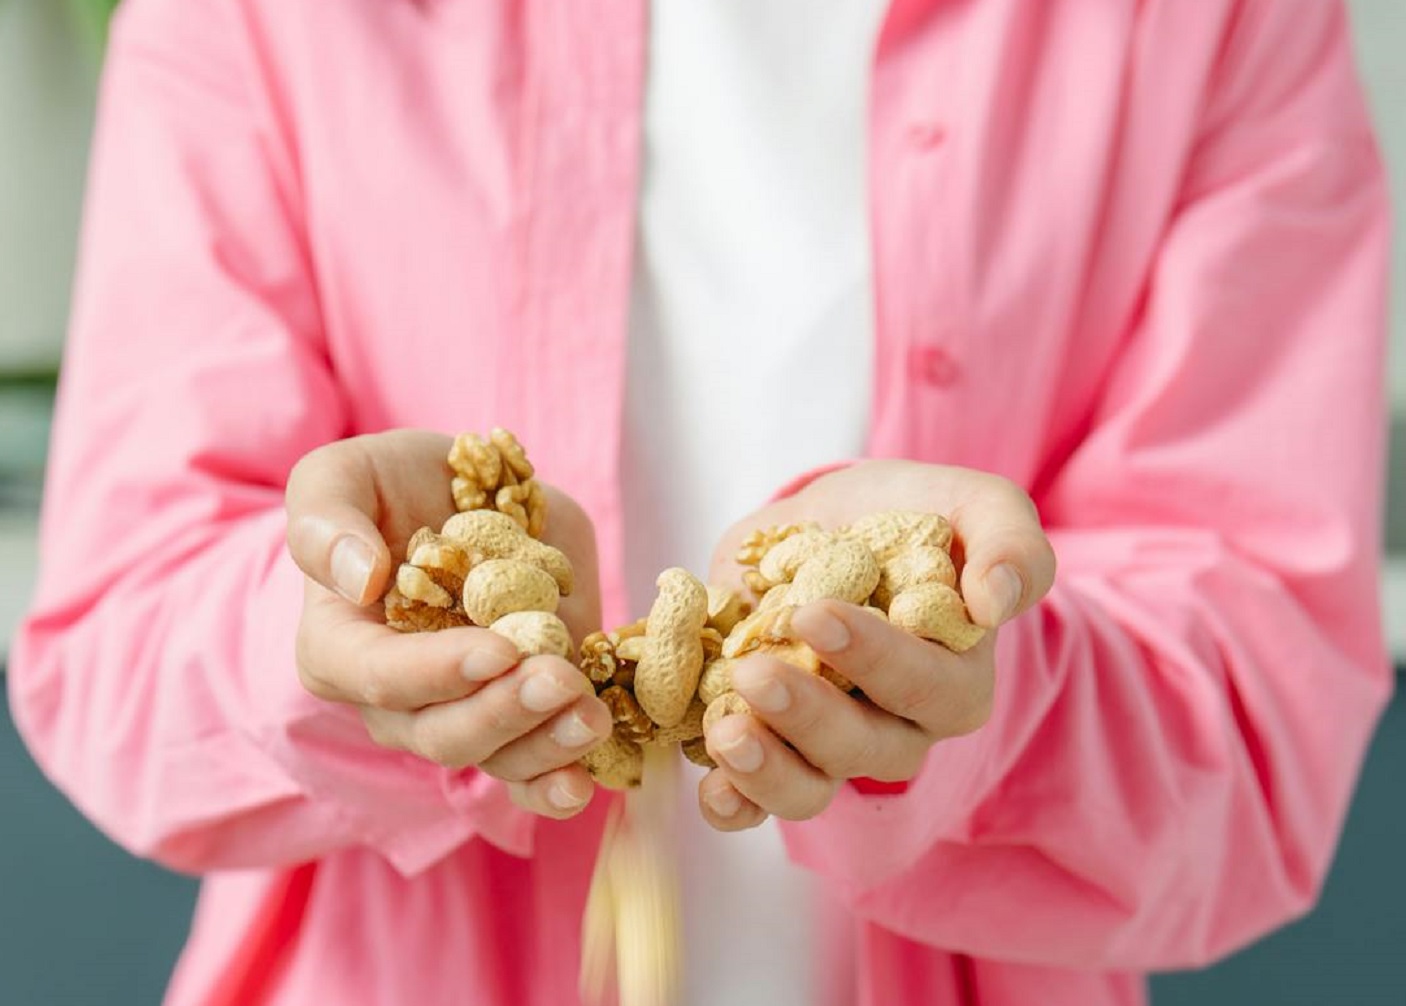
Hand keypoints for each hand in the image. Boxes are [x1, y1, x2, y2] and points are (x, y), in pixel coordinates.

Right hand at [284, 430, 610, 819]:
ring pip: (495, 756)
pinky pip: (530, 772)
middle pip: (441, 732)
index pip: (377, 675)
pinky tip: (585, 781)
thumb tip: (360, 579)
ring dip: (544, 747)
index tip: (496, 650)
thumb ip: (324, 519)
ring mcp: (464, 709)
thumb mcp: (342, 473)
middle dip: (503, 712)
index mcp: (340, 645)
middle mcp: (398, 697)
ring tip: (590, 716)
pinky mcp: (521, 710)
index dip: (436, 671)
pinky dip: (556, 784)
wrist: (462, 491)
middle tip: (557, 680)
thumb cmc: (388, 485)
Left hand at [696, 460, 1055, 830]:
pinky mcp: (773, 747)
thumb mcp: (977, 505)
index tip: (815, 615)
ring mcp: (832, 747)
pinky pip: (757, 802)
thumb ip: (1010, 544)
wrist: (835, 523)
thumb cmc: (913, 516)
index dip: (874, 659)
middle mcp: (898, 728)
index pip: (927, 688)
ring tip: (725, 734)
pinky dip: (733, 803)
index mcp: (956, 677)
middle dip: (807, 717)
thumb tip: (998, 600)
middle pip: (863, 748)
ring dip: (766, 771)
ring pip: (810, 787)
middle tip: (755, 674)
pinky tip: (711, 788)